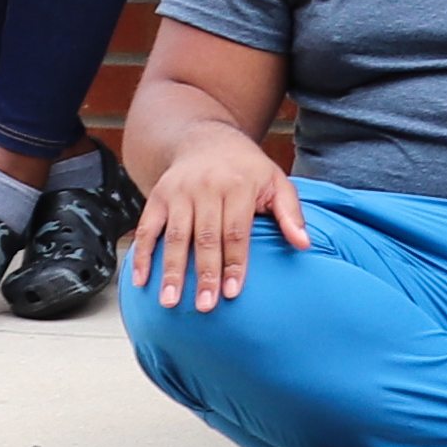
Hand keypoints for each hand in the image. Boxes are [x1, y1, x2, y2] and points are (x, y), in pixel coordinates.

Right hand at [126, 131, 305, 308]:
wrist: (207, 140)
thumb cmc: (247, 169)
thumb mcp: (276, 182)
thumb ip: (290, 213)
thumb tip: (305, 244)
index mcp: (239, 186)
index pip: (236, 231)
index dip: (235, 263)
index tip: (232, 292)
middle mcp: (206, 188)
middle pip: (205, 238)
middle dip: (204, 274)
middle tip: (204, 306)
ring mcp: (178, 193)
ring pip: (175, 236)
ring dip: (171, 271)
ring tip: (170, 302)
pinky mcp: (157, 197)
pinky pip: (146, 229)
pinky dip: (142, 255)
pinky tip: (141, 280)